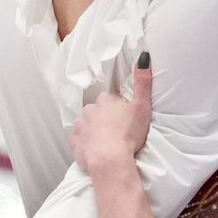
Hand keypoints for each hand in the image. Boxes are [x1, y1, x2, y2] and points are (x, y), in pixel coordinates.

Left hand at [70, 58, 152, 174]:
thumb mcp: (142, 107)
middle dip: (105, 119)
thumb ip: (143, 82)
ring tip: (107, 143)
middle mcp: (90, 108)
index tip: (126, 121)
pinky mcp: (74, 140)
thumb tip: (144, 57)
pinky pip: (79, 139)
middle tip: (117, 132)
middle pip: (98, 111)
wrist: (109, 160)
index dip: (120, 110)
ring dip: (95, 130)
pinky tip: (95, 150)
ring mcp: (80, 124)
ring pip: (88, 124)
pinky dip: (85, 143)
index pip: (113, 100)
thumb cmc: (128, 134)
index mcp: (106, 99)